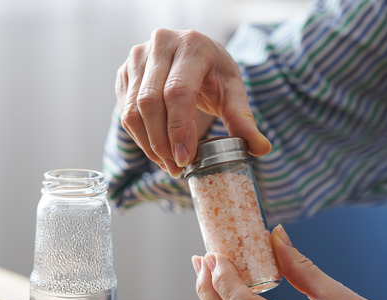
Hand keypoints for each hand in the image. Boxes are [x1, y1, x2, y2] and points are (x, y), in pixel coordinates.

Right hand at [116, 28, 270, 176]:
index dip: (179, 129)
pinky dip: (140, 138)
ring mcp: (138, 57)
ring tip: (169, 165)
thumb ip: (243, 119)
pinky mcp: (125, 73)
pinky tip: (157, 152)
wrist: (192, 56)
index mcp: (192, 45)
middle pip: (150, 102)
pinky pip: (125, 112)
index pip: (177, 91)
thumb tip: (261, 148)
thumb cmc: (214, 73)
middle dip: (162, 143)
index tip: (186, 159)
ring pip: (132, 110)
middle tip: (178, 168)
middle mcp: (161, 44)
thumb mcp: (233, 91)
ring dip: (149, 145)